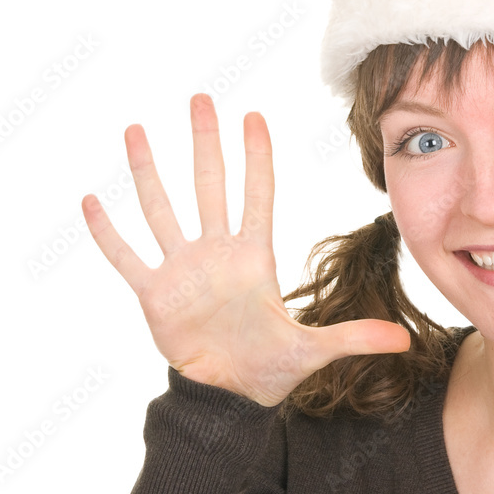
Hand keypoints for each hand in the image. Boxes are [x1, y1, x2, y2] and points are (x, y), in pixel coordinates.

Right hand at [82, 93, 409, 405]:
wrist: (229, 395)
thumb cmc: (271, 367)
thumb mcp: (314, 350)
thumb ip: (354, 337)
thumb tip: (405, 340)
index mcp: (254, 257)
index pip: (256, 194)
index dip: (255, 156)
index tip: (253, 116)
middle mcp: (216, 252)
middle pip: (209, 185)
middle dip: (205, 143)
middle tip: (200, 98)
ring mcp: (182, 269)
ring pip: (162, 209)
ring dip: (148, 172)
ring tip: (136, 130)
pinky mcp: (154, 294)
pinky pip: (126, 256)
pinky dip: (107, 233)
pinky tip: (88, 201)